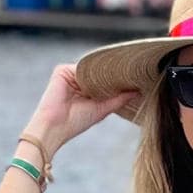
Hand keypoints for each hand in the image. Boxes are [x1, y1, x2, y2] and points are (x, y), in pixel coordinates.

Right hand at [23, 61, 138, 155]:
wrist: (55, 127)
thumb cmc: (76, 122)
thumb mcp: (103, 109)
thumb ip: (119, 99)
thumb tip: (138, 92)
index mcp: (84, 89)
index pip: (103, 79)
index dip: (116, 80)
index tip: (134, 78)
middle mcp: (76, 80)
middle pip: (98, 72)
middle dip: (112, 74)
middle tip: (133, 72)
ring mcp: (68, 74)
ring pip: (91, 67)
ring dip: (103, 72)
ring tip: (120, 73)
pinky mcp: (61, 71)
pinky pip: (81, 66)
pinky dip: (91, 70)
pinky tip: (101, 75)